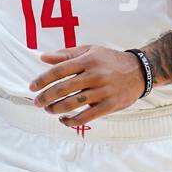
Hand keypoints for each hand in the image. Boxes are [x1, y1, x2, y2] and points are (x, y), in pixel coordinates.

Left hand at [29, 45, 147, 128]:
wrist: (139, 71)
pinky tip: (63, 120)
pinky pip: (87, 116)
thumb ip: (66, 54)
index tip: (32, 87)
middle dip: (46, 97)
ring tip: (48, 110)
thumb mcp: (90, 51)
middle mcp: (94, 75)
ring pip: (73, 103)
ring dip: (56, 109)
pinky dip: (72, 121)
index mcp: (87, 60)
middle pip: (63, 88)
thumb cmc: (110, 60)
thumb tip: (43, 57)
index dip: (42, 79)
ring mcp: (103, 91)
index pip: (59, 70)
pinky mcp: (110, 105)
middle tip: (37, 102)